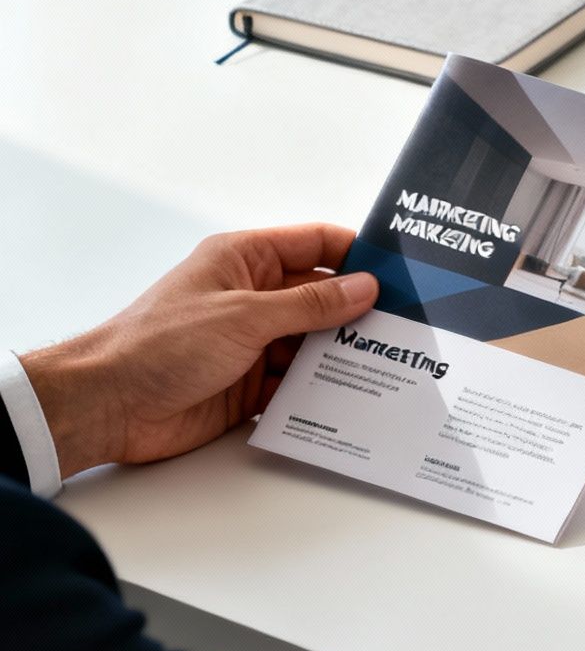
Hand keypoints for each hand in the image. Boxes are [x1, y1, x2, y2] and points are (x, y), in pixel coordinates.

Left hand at [19, 225, 378, 477]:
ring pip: (316, 343)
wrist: (107, 405)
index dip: (358, 253)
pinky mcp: (251, 385)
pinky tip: (356, 398)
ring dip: (346, 355)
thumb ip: (310, 305)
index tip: (402, 269)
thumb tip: (364, 287)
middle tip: (410, 324)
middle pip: (324, 297)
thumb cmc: (158, 344)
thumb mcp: (245, 316)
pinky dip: (324, 392)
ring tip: (394, 364)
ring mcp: (253, 343)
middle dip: (362, 310)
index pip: (315, 244)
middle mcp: (253, 297)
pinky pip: (300, 385)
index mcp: (245, 260)